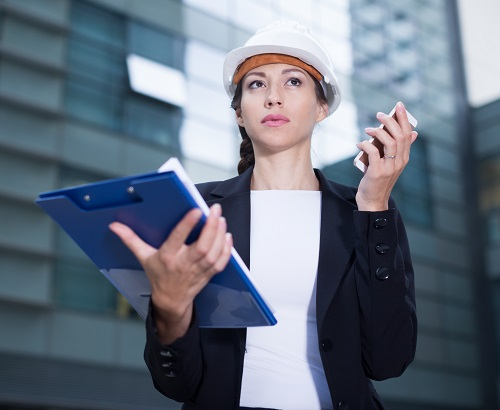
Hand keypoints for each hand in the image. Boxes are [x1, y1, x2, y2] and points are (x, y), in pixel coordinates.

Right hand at [109, 203, 232, 342]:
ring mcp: (198, 270)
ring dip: (219, 235)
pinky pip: (221, 262)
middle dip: (210, 227)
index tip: (196, 211)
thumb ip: (131, 239)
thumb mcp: (143, 257)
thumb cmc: (159, 275)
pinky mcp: (209, 273)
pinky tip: (227, 236)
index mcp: (167, 257)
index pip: (178, 239)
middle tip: (215, 210)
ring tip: (221, 219)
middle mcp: (184, 263)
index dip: (187, 225)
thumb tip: (114, 227)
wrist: (171, 300)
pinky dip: (226, 249)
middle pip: (201, 246)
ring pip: (213, 252)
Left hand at [355, 102, 417, 210]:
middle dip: (390, 121)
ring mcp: (389, 167)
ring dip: (378, 131)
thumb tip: (413, 133)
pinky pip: (373, 153)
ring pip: (389, 142)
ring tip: (368, 129)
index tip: (398, 105)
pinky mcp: (377, 172)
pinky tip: (359, 143)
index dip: (404, 118)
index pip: (408, 134)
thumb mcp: (393, 164)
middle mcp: (399, 162)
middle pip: (399, 136)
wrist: (373, 201)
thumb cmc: (379, 180)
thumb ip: (400, 149)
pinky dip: (365, 145)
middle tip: (379, 114)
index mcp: (404, 158)